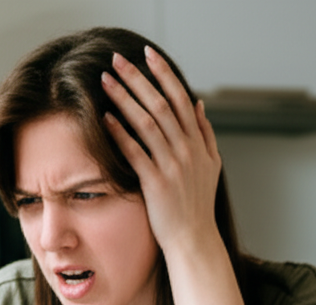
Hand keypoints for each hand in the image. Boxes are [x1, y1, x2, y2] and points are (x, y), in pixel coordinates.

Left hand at [100, 46, 221, 252]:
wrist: (194, 240)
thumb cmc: (197, 205)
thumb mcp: (210, 166)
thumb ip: (205, 133)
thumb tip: (199, 103)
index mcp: (199, 143)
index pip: (181, 97)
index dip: (164, 73)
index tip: (148, 54)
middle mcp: (187, 150)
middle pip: (162, 104)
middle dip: (138, 79)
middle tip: (117, 60)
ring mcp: (172, 166)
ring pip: (147, 123)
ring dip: (125, 99)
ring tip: (106, 81)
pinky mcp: (156, 184)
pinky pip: (136, 153)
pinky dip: (120, 133)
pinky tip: (105, 118)